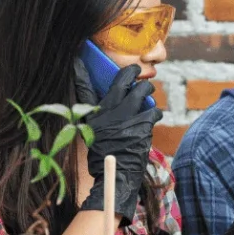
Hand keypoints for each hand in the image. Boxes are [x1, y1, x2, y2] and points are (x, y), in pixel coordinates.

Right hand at [74, 60, 161, 220]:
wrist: (117, 174)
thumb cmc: (102, 155)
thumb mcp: (90, 134)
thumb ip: (93, 114)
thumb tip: (97, 101)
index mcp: (95, 113)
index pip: (85, 86)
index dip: (80, 71)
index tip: (79, 60)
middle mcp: (110, 111)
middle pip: (125, 80)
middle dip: (133, 75)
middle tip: (137, 78)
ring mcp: (128, 116)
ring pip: (143, 91)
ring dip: (147, 92)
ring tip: (147, 96)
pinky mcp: (144, 125)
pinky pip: (154, 110)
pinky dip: (154, 112)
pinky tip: (152, 115)